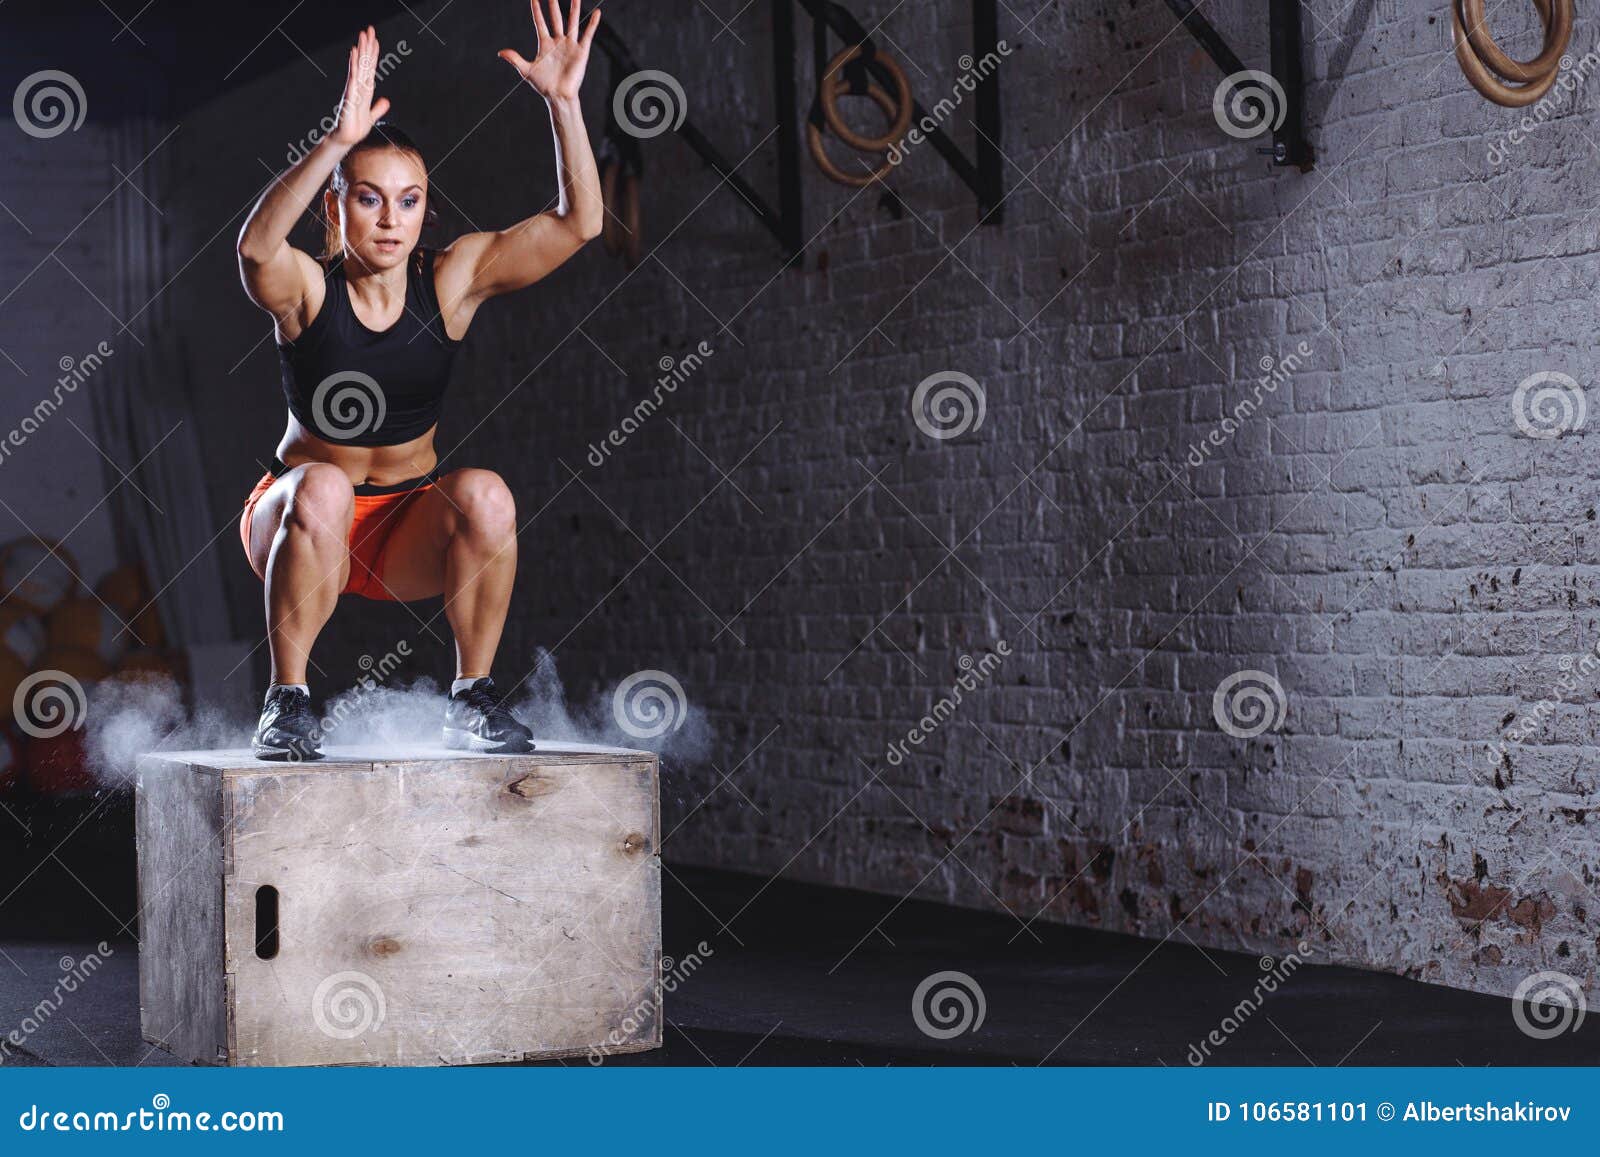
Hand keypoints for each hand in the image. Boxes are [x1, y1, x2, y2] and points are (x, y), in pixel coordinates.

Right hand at [330, 26, 390, 146]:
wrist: (346, 139)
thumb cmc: (355, 127)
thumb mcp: (371, 116)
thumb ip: (378, 108)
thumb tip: (386, 100)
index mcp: (364, 89)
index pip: (370, 68)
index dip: (373, 55)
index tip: (375, 40)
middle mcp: (358, 86)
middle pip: (364, 63)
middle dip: (367, 46)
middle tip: (369, 29)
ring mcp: (353, 90)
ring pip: (358, 67)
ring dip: (361, 52)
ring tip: (362, 36)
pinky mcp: (350, 97)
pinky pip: (353, 79)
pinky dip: (355, 68)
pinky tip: (355, 56)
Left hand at [499, 0, 599, 102]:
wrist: (559, 96)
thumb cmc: (543, 86)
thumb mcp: (526, 70)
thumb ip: (515, 59)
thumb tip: (500, 52)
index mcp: (545, 44)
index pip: (540, 22)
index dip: (536, 10)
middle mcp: (558, 42)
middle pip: (555, 18)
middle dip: (553, 4)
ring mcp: (570, 45)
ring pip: (572, 22)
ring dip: (574, 9)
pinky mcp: (581, 51)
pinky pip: (588, 35)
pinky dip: (593, 24)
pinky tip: (598, 13)